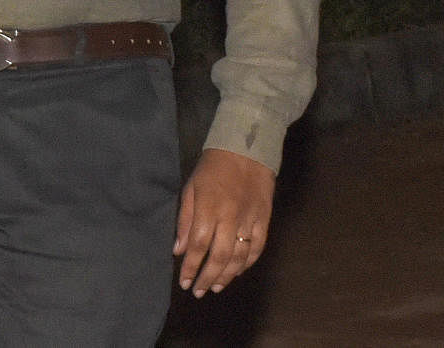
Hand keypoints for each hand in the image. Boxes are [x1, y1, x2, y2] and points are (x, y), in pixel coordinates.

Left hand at [173, 148, 274, 297]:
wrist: (245, 150)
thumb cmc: (211, 168)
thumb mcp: (191, 188)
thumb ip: (185, 220)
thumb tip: (179, 249)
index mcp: (208, 208)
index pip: (199, 246)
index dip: (191, 267)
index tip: (184, 282)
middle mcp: (229, 218)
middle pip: (219, 257)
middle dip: (207, 277)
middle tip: (199, 291)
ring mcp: (249, 221)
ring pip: (239, 258)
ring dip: (227, 276)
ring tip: (216, 287)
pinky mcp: (264, 221)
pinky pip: (257, 249)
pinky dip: (247, 264)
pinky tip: (236, 272)